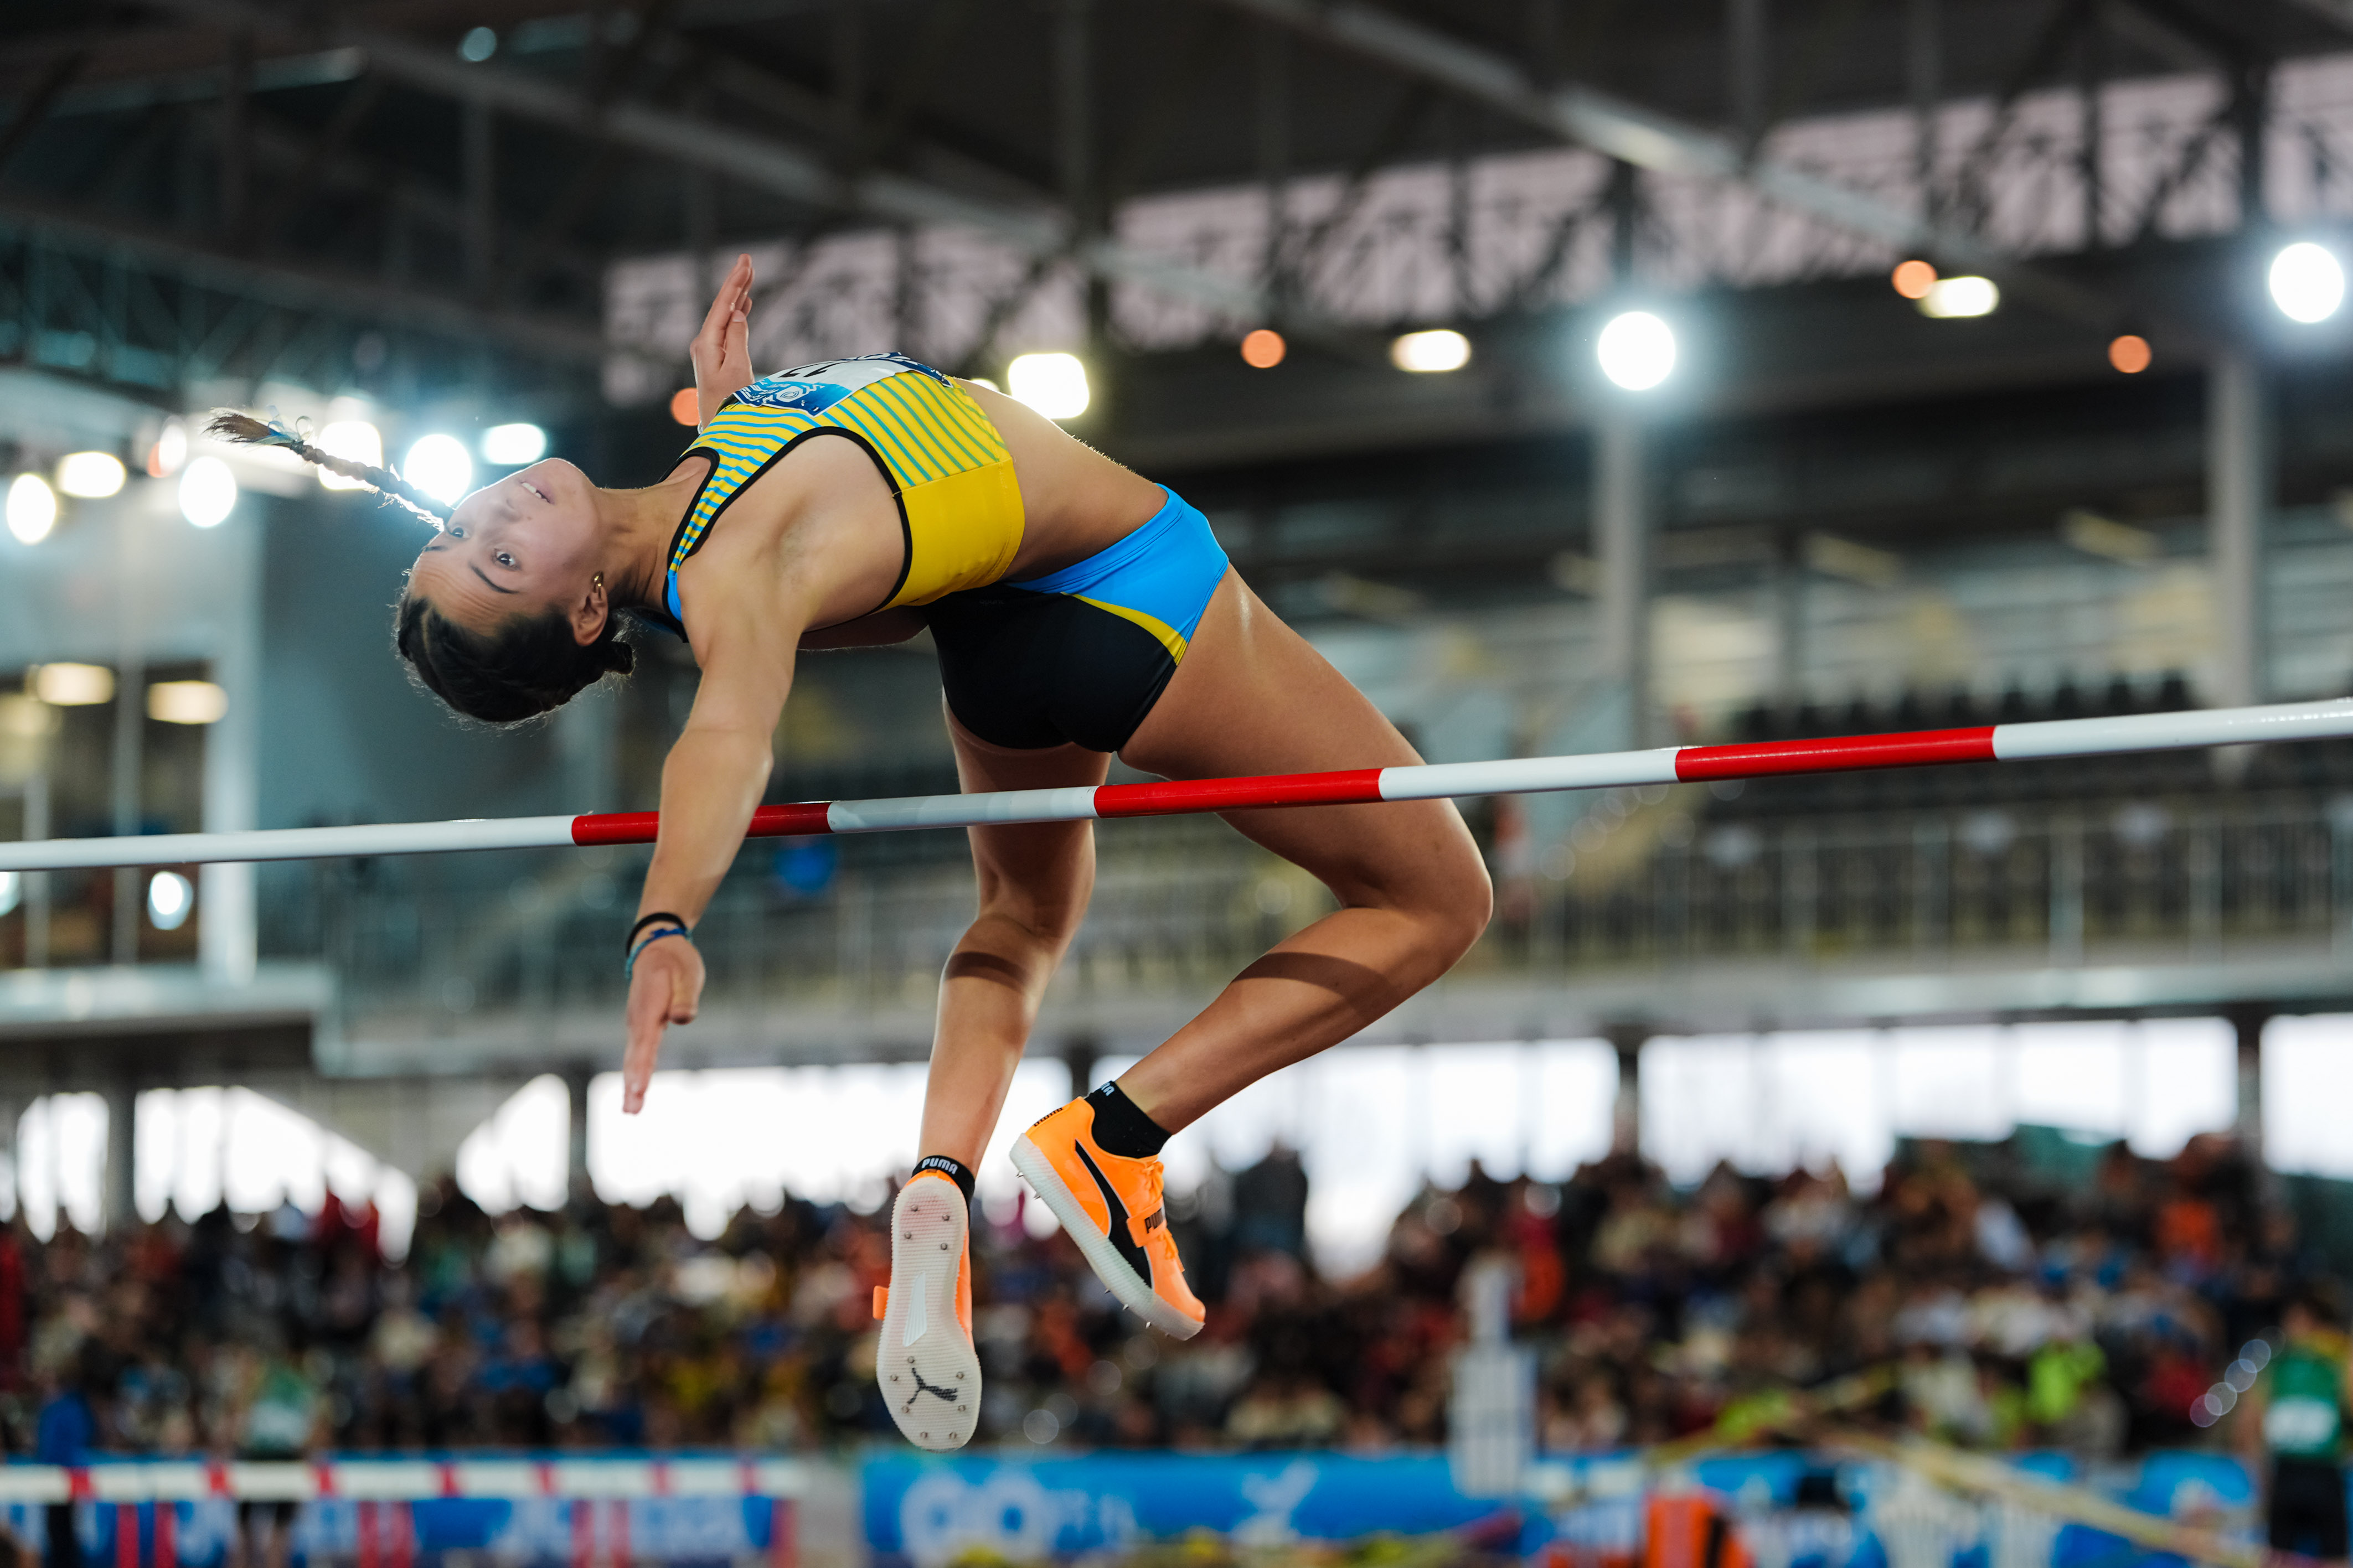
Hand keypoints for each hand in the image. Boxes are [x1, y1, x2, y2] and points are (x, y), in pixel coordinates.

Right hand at [622, 934, 704, 1112]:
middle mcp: (637, 1020)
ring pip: (632, 1058)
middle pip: (634, 1056)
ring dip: (631, 1084)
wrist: (657, 947)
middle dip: (633, 1084)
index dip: (642, 1066)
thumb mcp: (687, 974)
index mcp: (648, 1008)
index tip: (639, 1087)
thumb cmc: (676, 962)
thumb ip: (685, 997)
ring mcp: (636, 1025)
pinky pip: (636, 1054)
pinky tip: (635, 1092)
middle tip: (632, 1110)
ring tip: (631, 1110)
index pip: (645, 1042)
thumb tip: (682, 1018)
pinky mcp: (640, 1028)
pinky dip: (635, 1074)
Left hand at [689, 252, 755, 427]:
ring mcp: (709, 351)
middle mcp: (704, 344)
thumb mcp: (738, 371)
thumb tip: (737, 312)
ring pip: (724, 315)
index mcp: (706, 344)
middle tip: (747, 259)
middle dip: (735, 283)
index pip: (722, 306)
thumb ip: (737, 339)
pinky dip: (737, 313)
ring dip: (737, 295)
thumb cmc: (731, 405)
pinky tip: (744, 304)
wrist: (720, 429)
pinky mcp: (716, 358)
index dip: (734, 283)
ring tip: (748, 275)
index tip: (745, 263)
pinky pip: (727, 328)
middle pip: (721, 306)